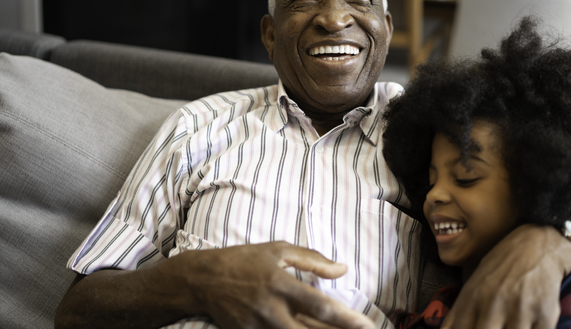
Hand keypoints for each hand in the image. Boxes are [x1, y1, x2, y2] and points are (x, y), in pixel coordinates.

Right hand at [180, 241, 374, 328]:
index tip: (367, 325)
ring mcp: (258, 326)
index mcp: (281, 283)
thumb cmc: (245, 260)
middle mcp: (271, 309)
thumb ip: (313, 260)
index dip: (346, 318)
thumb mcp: (279, 250)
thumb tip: (342, 269)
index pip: (319, 305)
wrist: (203, 279)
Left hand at [441, 224, 570, 328]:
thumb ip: (460, 312)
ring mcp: (519, 310)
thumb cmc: (502, 266)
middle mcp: (493, 303)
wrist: (538, 243)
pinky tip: (528, 326)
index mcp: (472, 297)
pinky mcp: (545, 314)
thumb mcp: (474, 283)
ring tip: (509, 324)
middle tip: (490, 326)